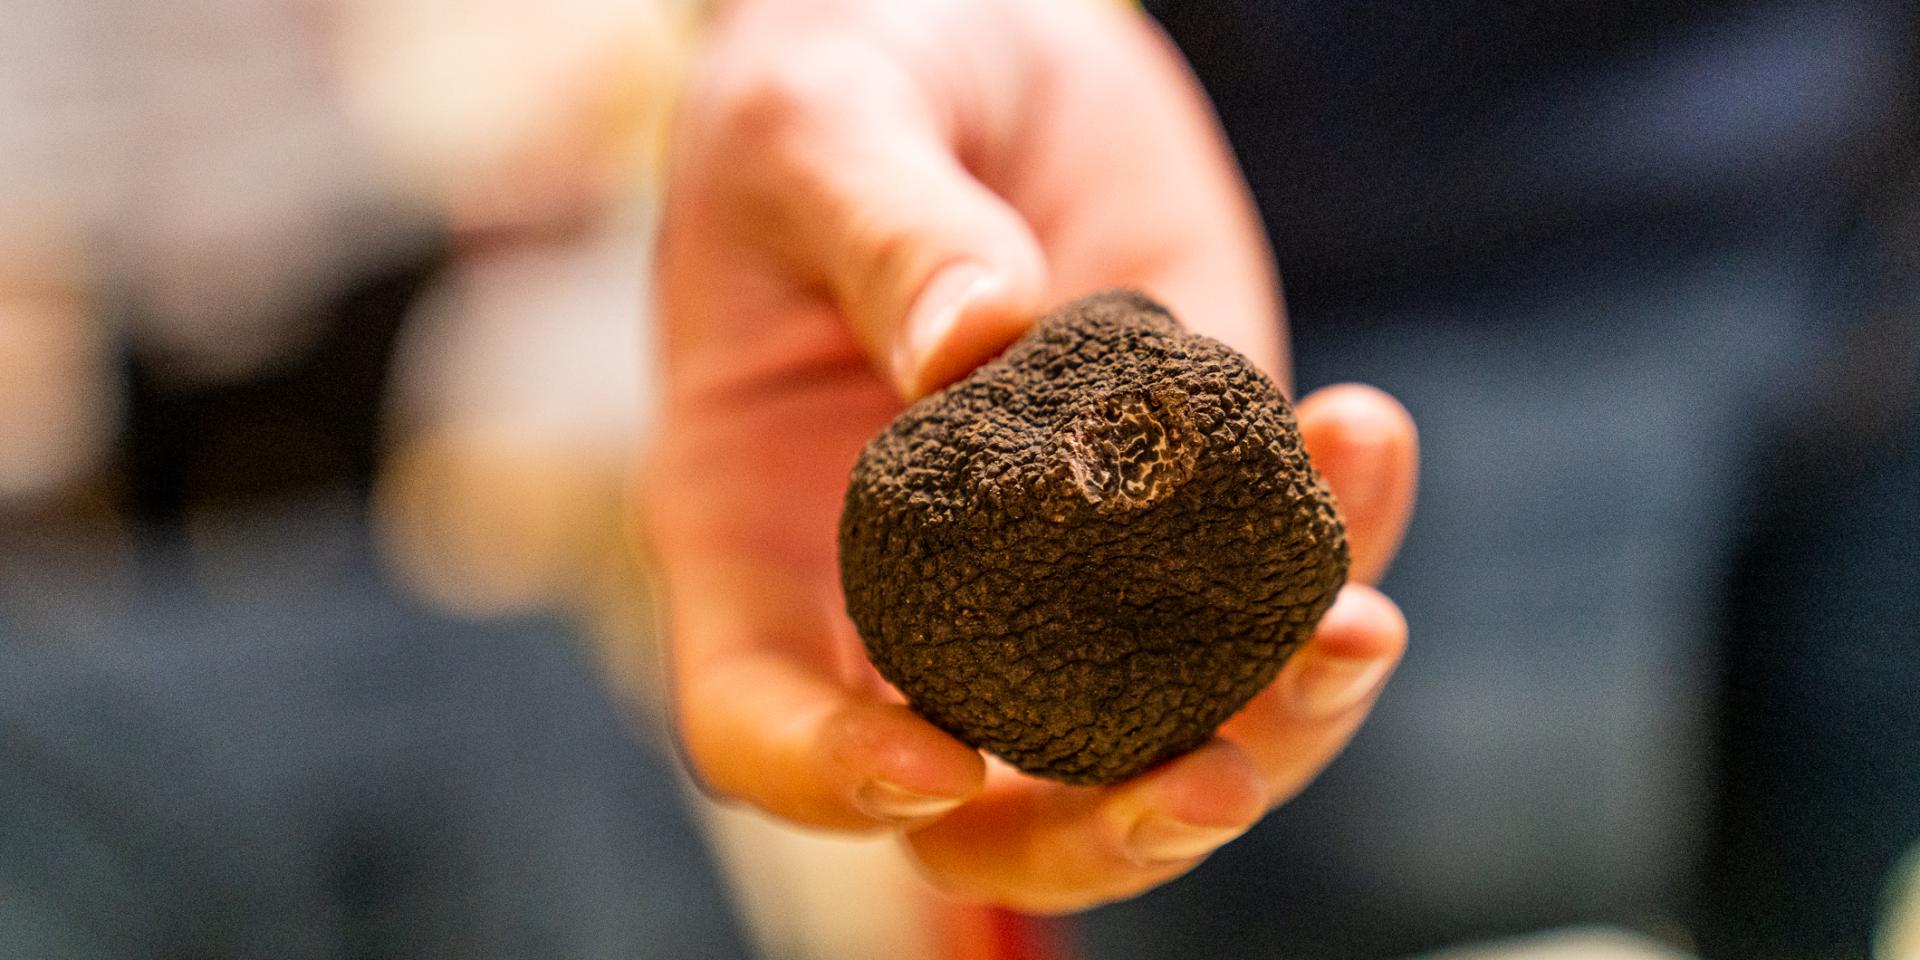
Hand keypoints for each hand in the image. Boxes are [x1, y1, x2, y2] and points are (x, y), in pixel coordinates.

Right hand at [646, 0, 1417, 912]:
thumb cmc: (836, 89)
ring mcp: (1064, 558)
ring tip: (1355, 627)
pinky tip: (1362, 435)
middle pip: (992, 797)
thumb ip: (881, 230)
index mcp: (760, 535)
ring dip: (1272, 717)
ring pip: (1162, 726)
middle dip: (1107, 821)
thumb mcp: (818, 122)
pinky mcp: (1188, 494)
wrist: (980, 50)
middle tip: (1215, 778)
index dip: (836, 779)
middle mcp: (915, 585)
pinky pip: (1270, 573)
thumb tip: (974, 347)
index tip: (942, 761)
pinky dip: (1335, 541)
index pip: (761, 722)